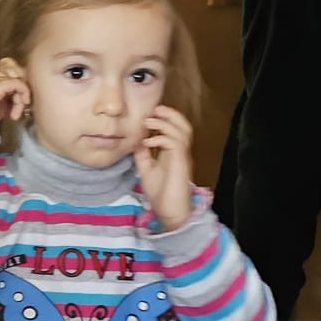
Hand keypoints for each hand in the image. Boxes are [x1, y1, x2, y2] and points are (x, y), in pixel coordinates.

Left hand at [135, 106, 194, 230]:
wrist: (170, 212)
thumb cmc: (161, 193)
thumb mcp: (146, 169)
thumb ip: (143, 155)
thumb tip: (136, 140)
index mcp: (174, 152)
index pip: (174, 128)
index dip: (164, 118)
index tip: (148, 114)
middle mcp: (181, 152)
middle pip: (184, 125)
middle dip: (170, 114)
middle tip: (155, 109)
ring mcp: (183, 157)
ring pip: (182, 131)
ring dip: (165, 123)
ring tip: (150, 121)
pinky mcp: (181, 163)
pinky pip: (175, 144)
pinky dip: (162, 138)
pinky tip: (149, 141)